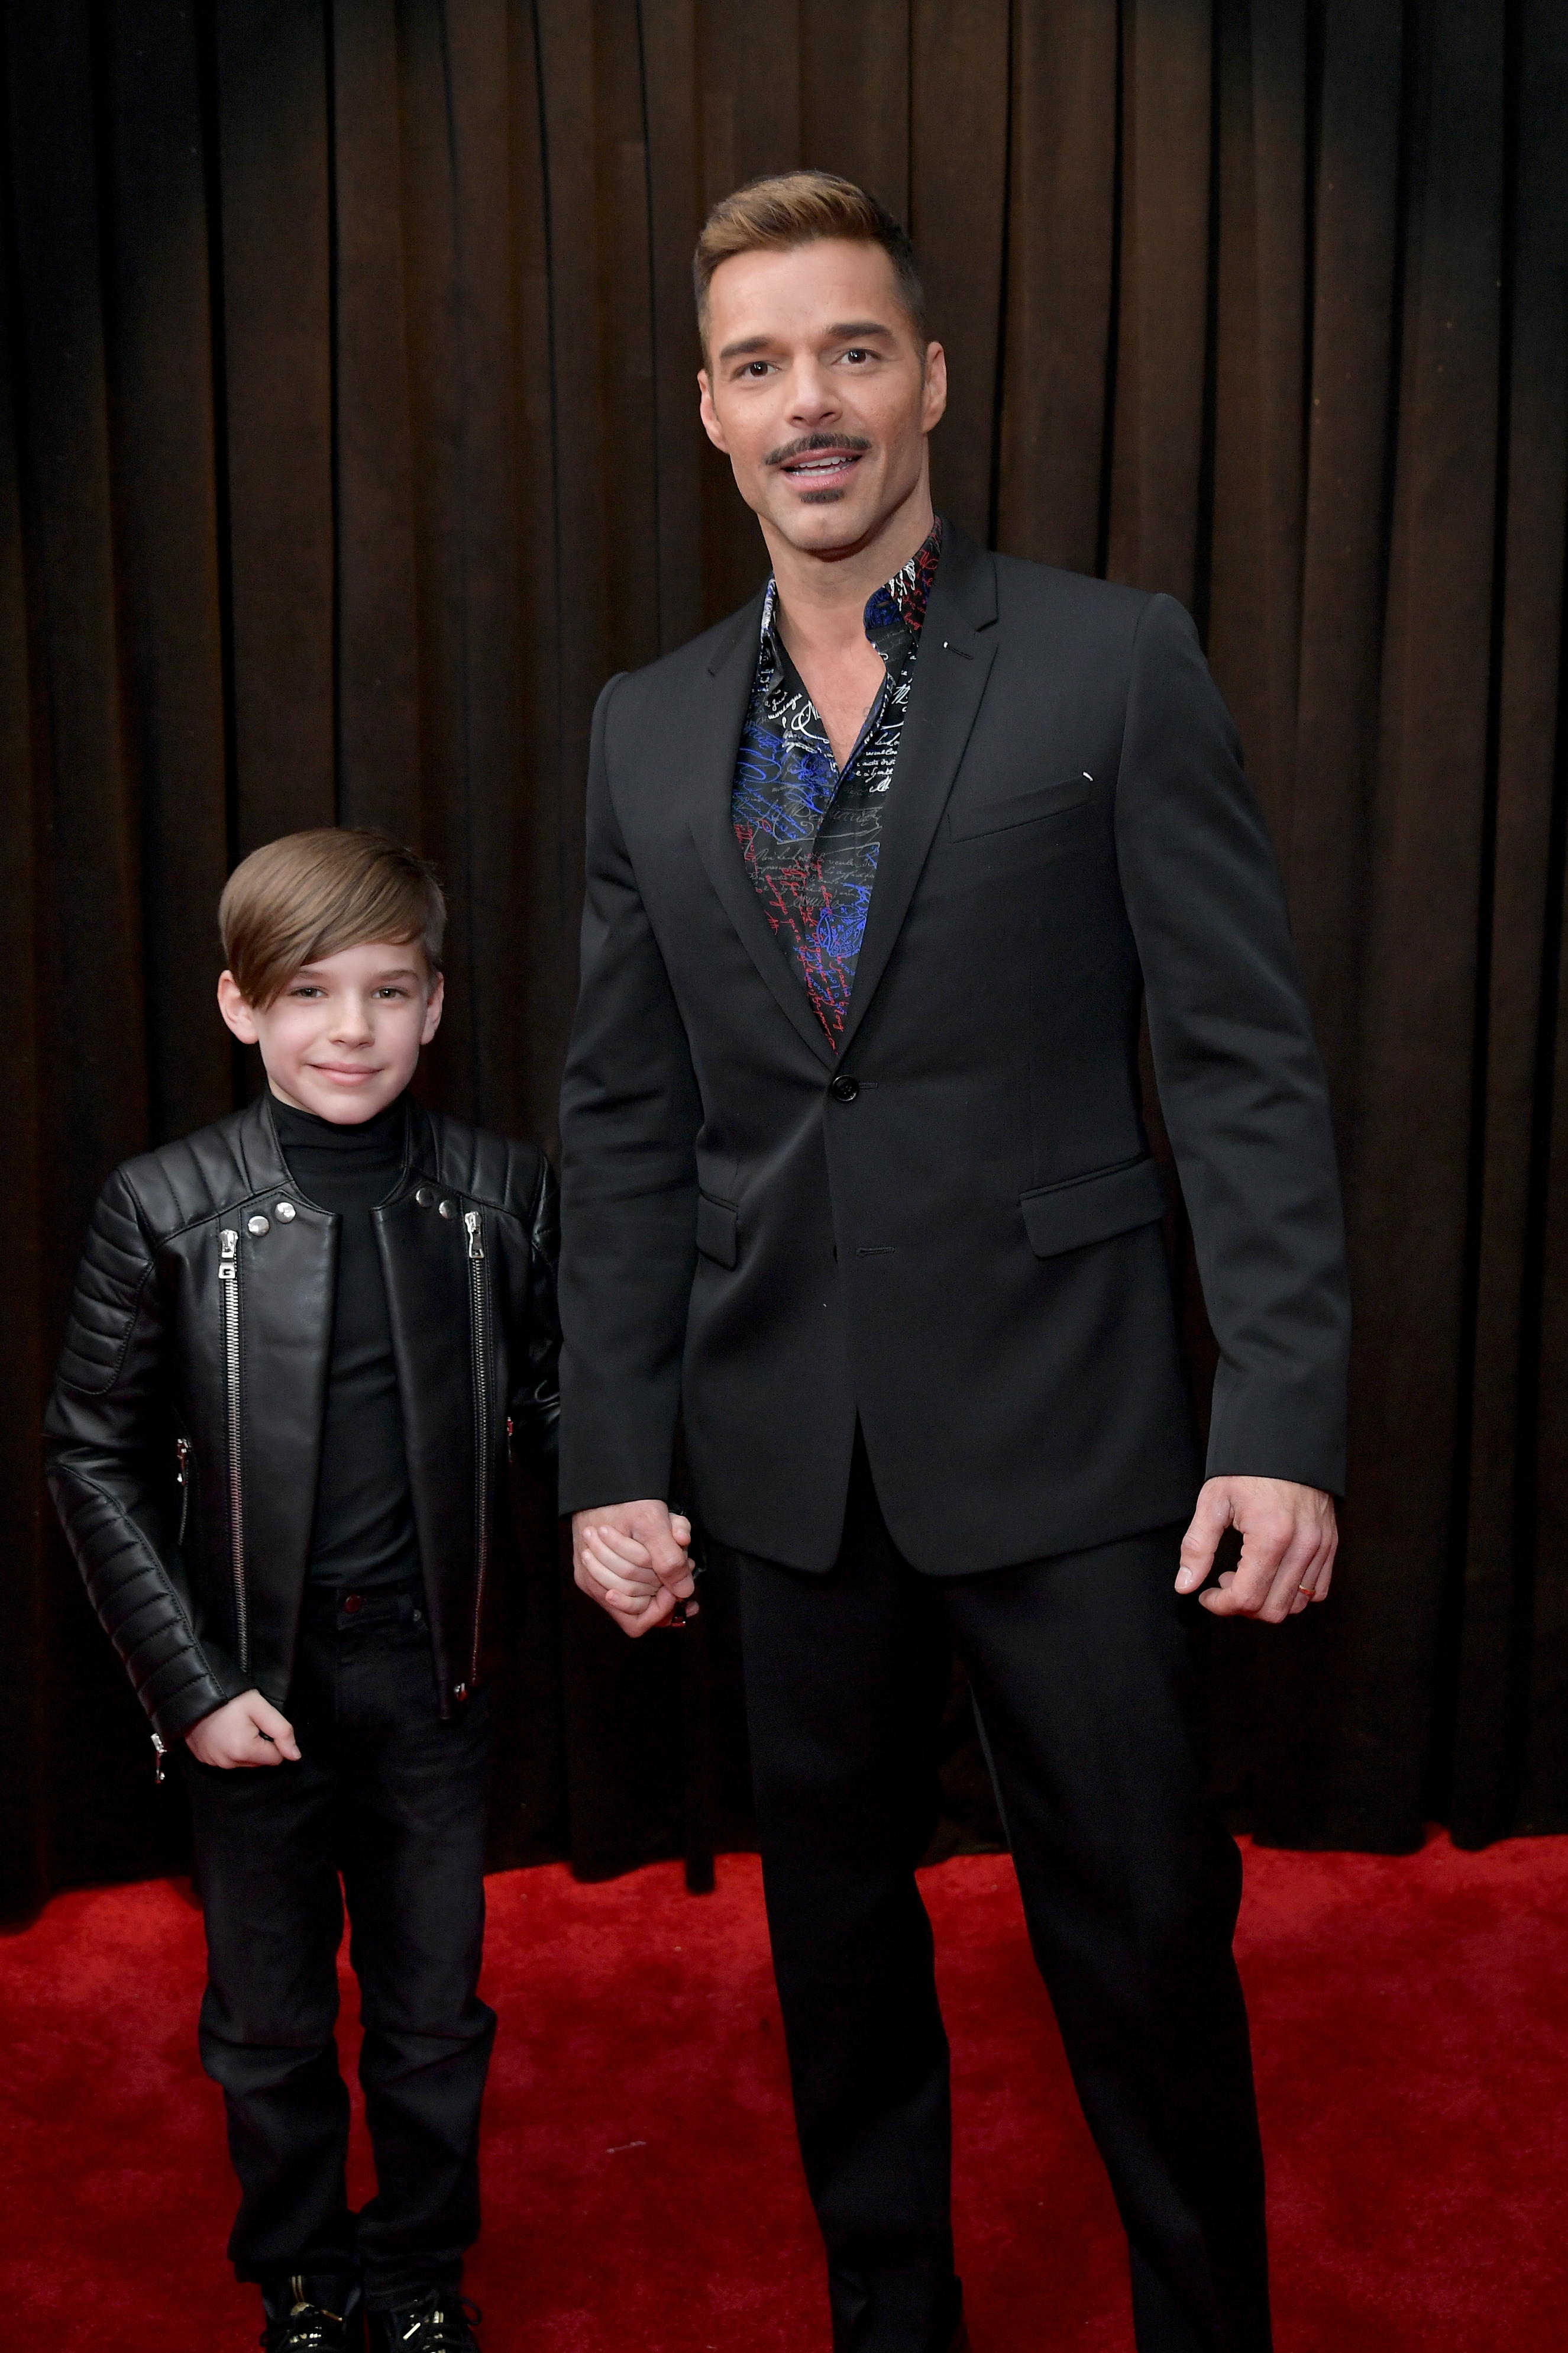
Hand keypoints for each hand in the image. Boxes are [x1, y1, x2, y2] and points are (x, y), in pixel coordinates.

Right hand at [186, 1690, 301, 1767]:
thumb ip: (282, 1732)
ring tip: (235, 1726)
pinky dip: (229, 1749)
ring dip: (245, 1748)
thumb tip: (295, 1756)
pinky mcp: (203, 1759)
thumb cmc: (230, 1697)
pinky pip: (226, 1760)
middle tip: (249, 1723)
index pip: (276, 1758)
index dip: (275, 1741)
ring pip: (243, 1762)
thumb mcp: (260, 1707)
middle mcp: (227, 1763)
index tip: (263, 1725)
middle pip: (259, 1762)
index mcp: (243, 1751)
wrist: (194, 1692)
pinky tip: (224, 1732)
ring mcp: (213, 1763)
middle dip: (260, 1745)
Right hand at [572, 1500, 694, 1637]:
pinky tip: (663, 1556)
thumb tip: (684, 1590)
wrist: (604, 1482)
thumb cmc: (624, 1499)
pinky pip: (632, 1586)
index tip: (677, 1585)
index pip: (637, 1621)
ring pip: (638, 1597)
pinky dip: (652, 1573)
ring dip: (659, 1579)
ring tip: (672, 1554)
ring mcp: (596, 1581)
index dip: (661, 1608)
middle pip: (640, 1607)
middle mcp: (594, 1586)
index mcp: (600, 1579)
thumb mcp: (651, 1521)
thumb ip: (669, 1557)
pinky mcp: (603, 1572)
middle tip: (682, 1562)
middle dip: (663, 1586)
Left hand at [1175, 1475, 1336, 1621]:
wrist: (1284, 1443)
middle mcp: (1302, 1547)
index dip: (1220, 1605)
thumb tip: (1185, 1586)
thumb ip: (1198, 1547)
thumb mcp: (1213, 1502)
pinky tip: (1273, 1574)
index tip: (1206, 1594)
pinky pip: (1318, 1590)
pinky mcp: (1330, 1544)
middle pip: (1272, 1609)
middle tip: (1225, 1582)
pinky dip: (1293, 1593)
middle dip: (1242, 1606)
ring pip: (1296, 1605)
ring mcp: (1320, 1547)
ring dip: (1267, 1601)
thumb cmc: (1247, 1469)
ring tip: (1248, 1575)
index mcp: (1271, 1537)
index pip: (1246, 1598)